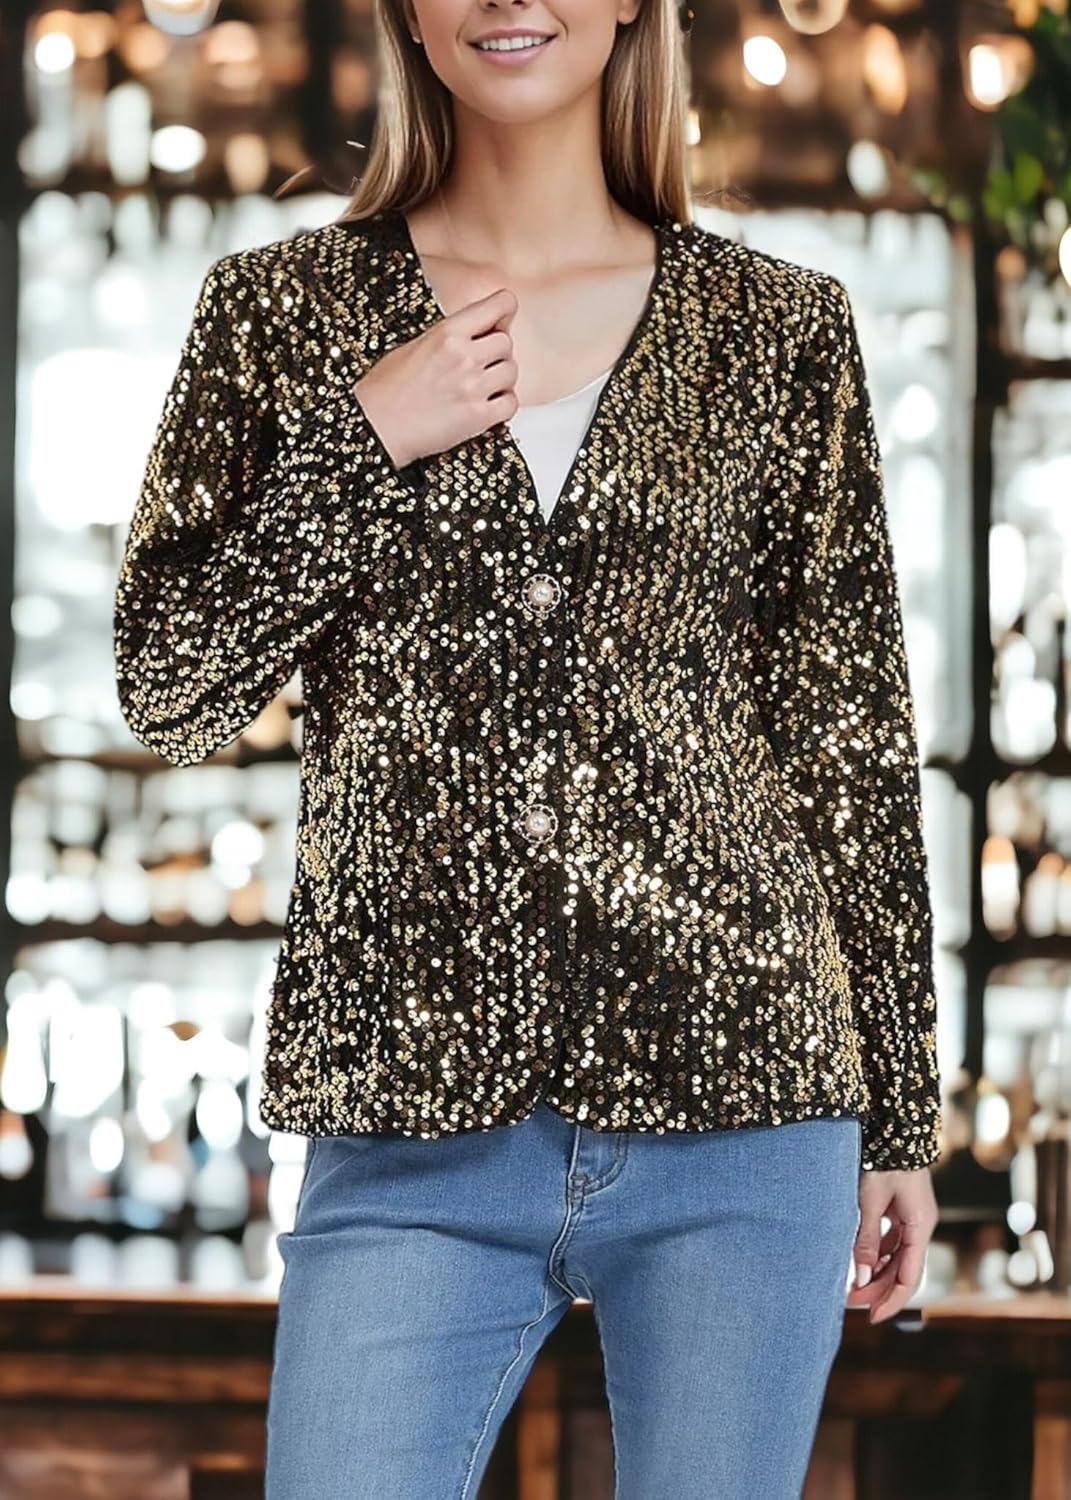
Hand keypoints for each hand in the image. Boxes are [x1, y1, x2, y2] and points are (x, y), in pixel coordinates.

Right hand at [352, 287, 520, 470]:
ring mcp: (473, 387)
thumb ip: (450, 335)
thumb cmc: (386, 390)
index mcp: (448, 333)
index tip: (501, 320)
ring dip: (501, 379)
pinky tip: (485, 405)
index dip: (504, 312)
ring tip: (480, 386)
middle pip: (506, 342)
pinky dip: (503, 404)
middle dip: (497, 353)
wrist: (376, 426)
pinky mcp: (478, 417)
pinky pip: (511, 403)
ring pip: (512, 372)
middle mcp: (464, 356)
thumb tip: (479, 330)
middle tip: (479, 364)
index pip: (501, 305)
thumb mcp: (414, 345)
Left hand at [847, 1167, 937, 1324]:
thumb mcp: (870, 1202)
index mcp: (919, 1227)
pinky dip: (876, 1253)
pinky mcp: (903, 1211)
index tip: (871, 1317)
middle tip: (849, 1302)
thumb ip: (866, 1240)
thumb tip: (860, 1279)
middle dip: (877, 1289)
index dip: (890, 1301)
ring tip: (850, 1285)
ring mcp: (912, 1219)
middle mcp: (920, 1227)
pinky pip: (892, 1241)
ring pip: (896, 1257)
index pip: (908, 1278)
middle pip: (902, 1270)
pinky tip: (859, 1262)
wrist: (894, 1129)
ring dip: (875, 1272)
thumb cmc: (882, 1162)